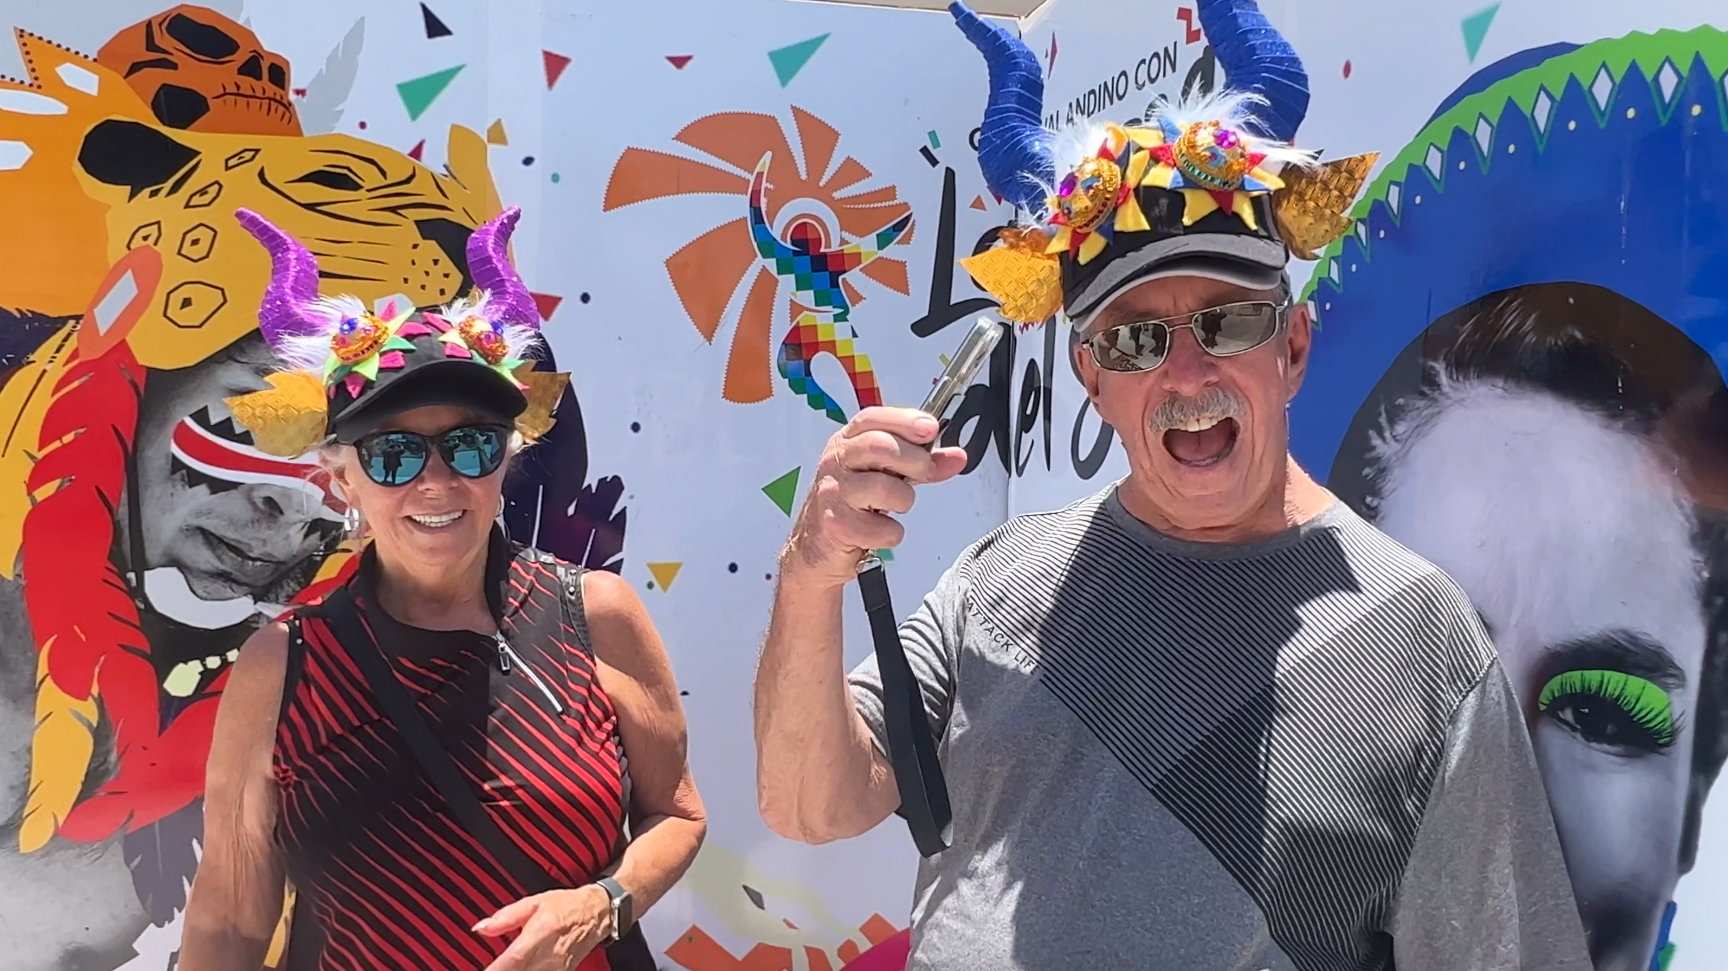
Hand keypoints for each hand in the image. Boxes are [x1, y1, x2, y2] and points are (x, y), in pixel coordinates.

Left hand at [474, 886, 609, 970]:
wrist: (597, 913)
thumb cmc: (566, 905)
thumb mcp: (534, 902)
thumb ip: (505, 917)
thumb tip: (482, 927)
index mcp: (541, 931)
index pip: (512, 959)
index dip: (495, 969)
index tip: (484, 970)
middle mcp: (550, 953)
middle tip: (493, 968)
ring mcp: (557, 967)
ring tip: (504, 968)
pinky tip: (522, 968)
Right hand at [781, 406, 969, 588]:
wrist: (816, 548)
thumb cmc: (850, 505)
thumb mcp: (884, 476)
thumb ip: (921, 465)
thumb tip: (957, 456)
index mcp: (846, 443)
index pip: (872, 419)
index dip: (904, 420)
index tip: (930, 428)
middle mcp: (835, 462)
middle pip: (879, 446)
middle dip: (914, 460)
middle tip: (924, 473)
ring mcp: (832, 492)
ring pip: (885, 488)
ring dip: (904, 501)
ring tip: (894, 507)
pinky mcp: (836, 525)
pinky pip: (882, 528)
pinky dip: (890, 533)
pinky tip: (879, 531)